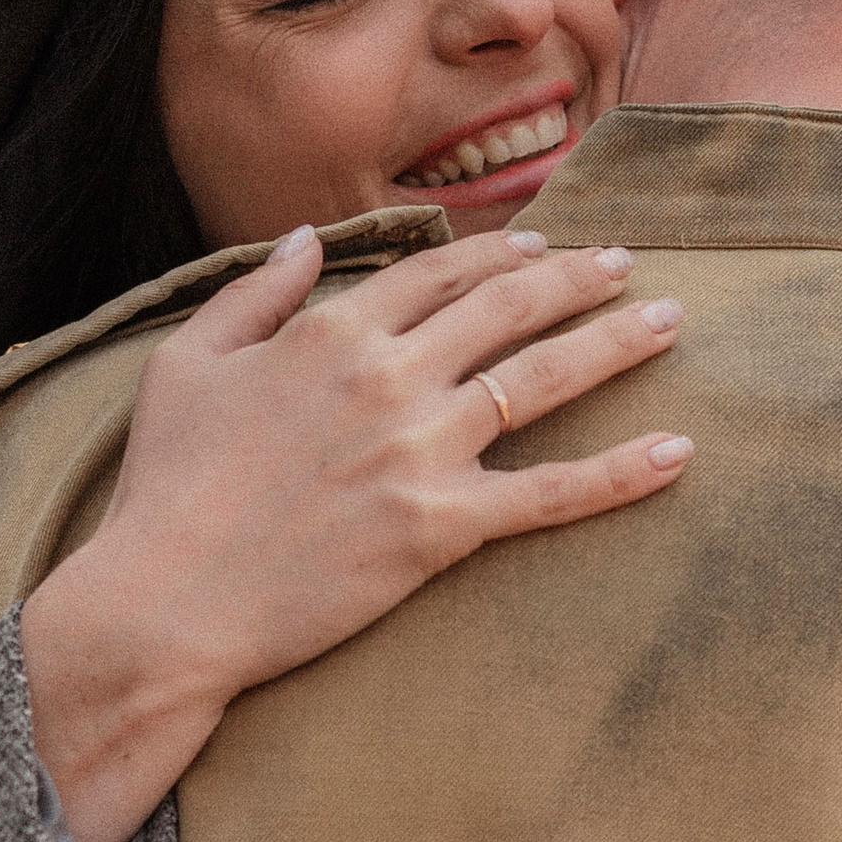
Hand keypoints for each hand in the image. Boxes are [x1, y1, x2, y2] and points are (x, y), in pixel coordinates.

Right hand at [21, 225, 690, 841]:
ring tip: (669, 319)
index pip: (438, 271)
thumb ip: (254, 291)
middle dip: (577, 277)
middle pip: (508, 306)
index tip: (540, 245)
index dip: (498, 251)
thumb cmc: (165, 486)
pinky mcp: (441, 527)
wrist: (165, 602)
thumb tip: (305, 238)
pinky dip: (620, 472)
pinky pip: (551, 494)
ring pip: (544, 377)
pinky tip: (676, 450)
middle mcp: (387, 376)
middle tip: (626, 264)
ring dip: (617, 340)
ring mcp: (421, 450)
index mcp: (330, 332)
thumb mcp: (185, 362)